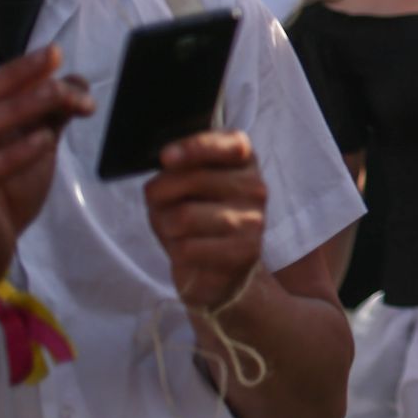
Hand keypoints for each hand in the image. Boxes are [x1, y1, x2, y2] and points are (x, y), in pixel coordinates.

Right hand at [0, 44, 94, 283]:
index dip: (25, 68)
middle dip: (20, 74)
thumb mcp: (28, 150)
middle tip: (56, 59)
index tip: (59, 56)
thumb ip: (47, 117)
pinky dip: (15, 153)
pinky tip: (44, 142)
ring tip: (57, 95)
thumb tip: (75, 82)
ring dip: (22, 107)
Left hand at [145, 131, 266, 309]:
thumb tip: (169, 160)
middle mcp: (255, 187)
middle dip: (162, 196)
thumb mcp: (185, 185)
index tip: (165, 157)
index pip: (229, 144)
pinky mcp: (244, 253)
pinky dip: (175, 252)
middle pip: (194, 180)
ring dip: (166, 226)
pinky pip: (187, 248)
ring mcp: (253, 220)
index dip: (195, 147)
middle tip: (162, 208)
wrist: (219, 272)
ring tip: (176, 232)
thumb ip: (179, 167)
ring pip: (184, 216)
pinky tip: (188, 253)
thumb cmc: (197, 218)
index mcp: (245, 160)